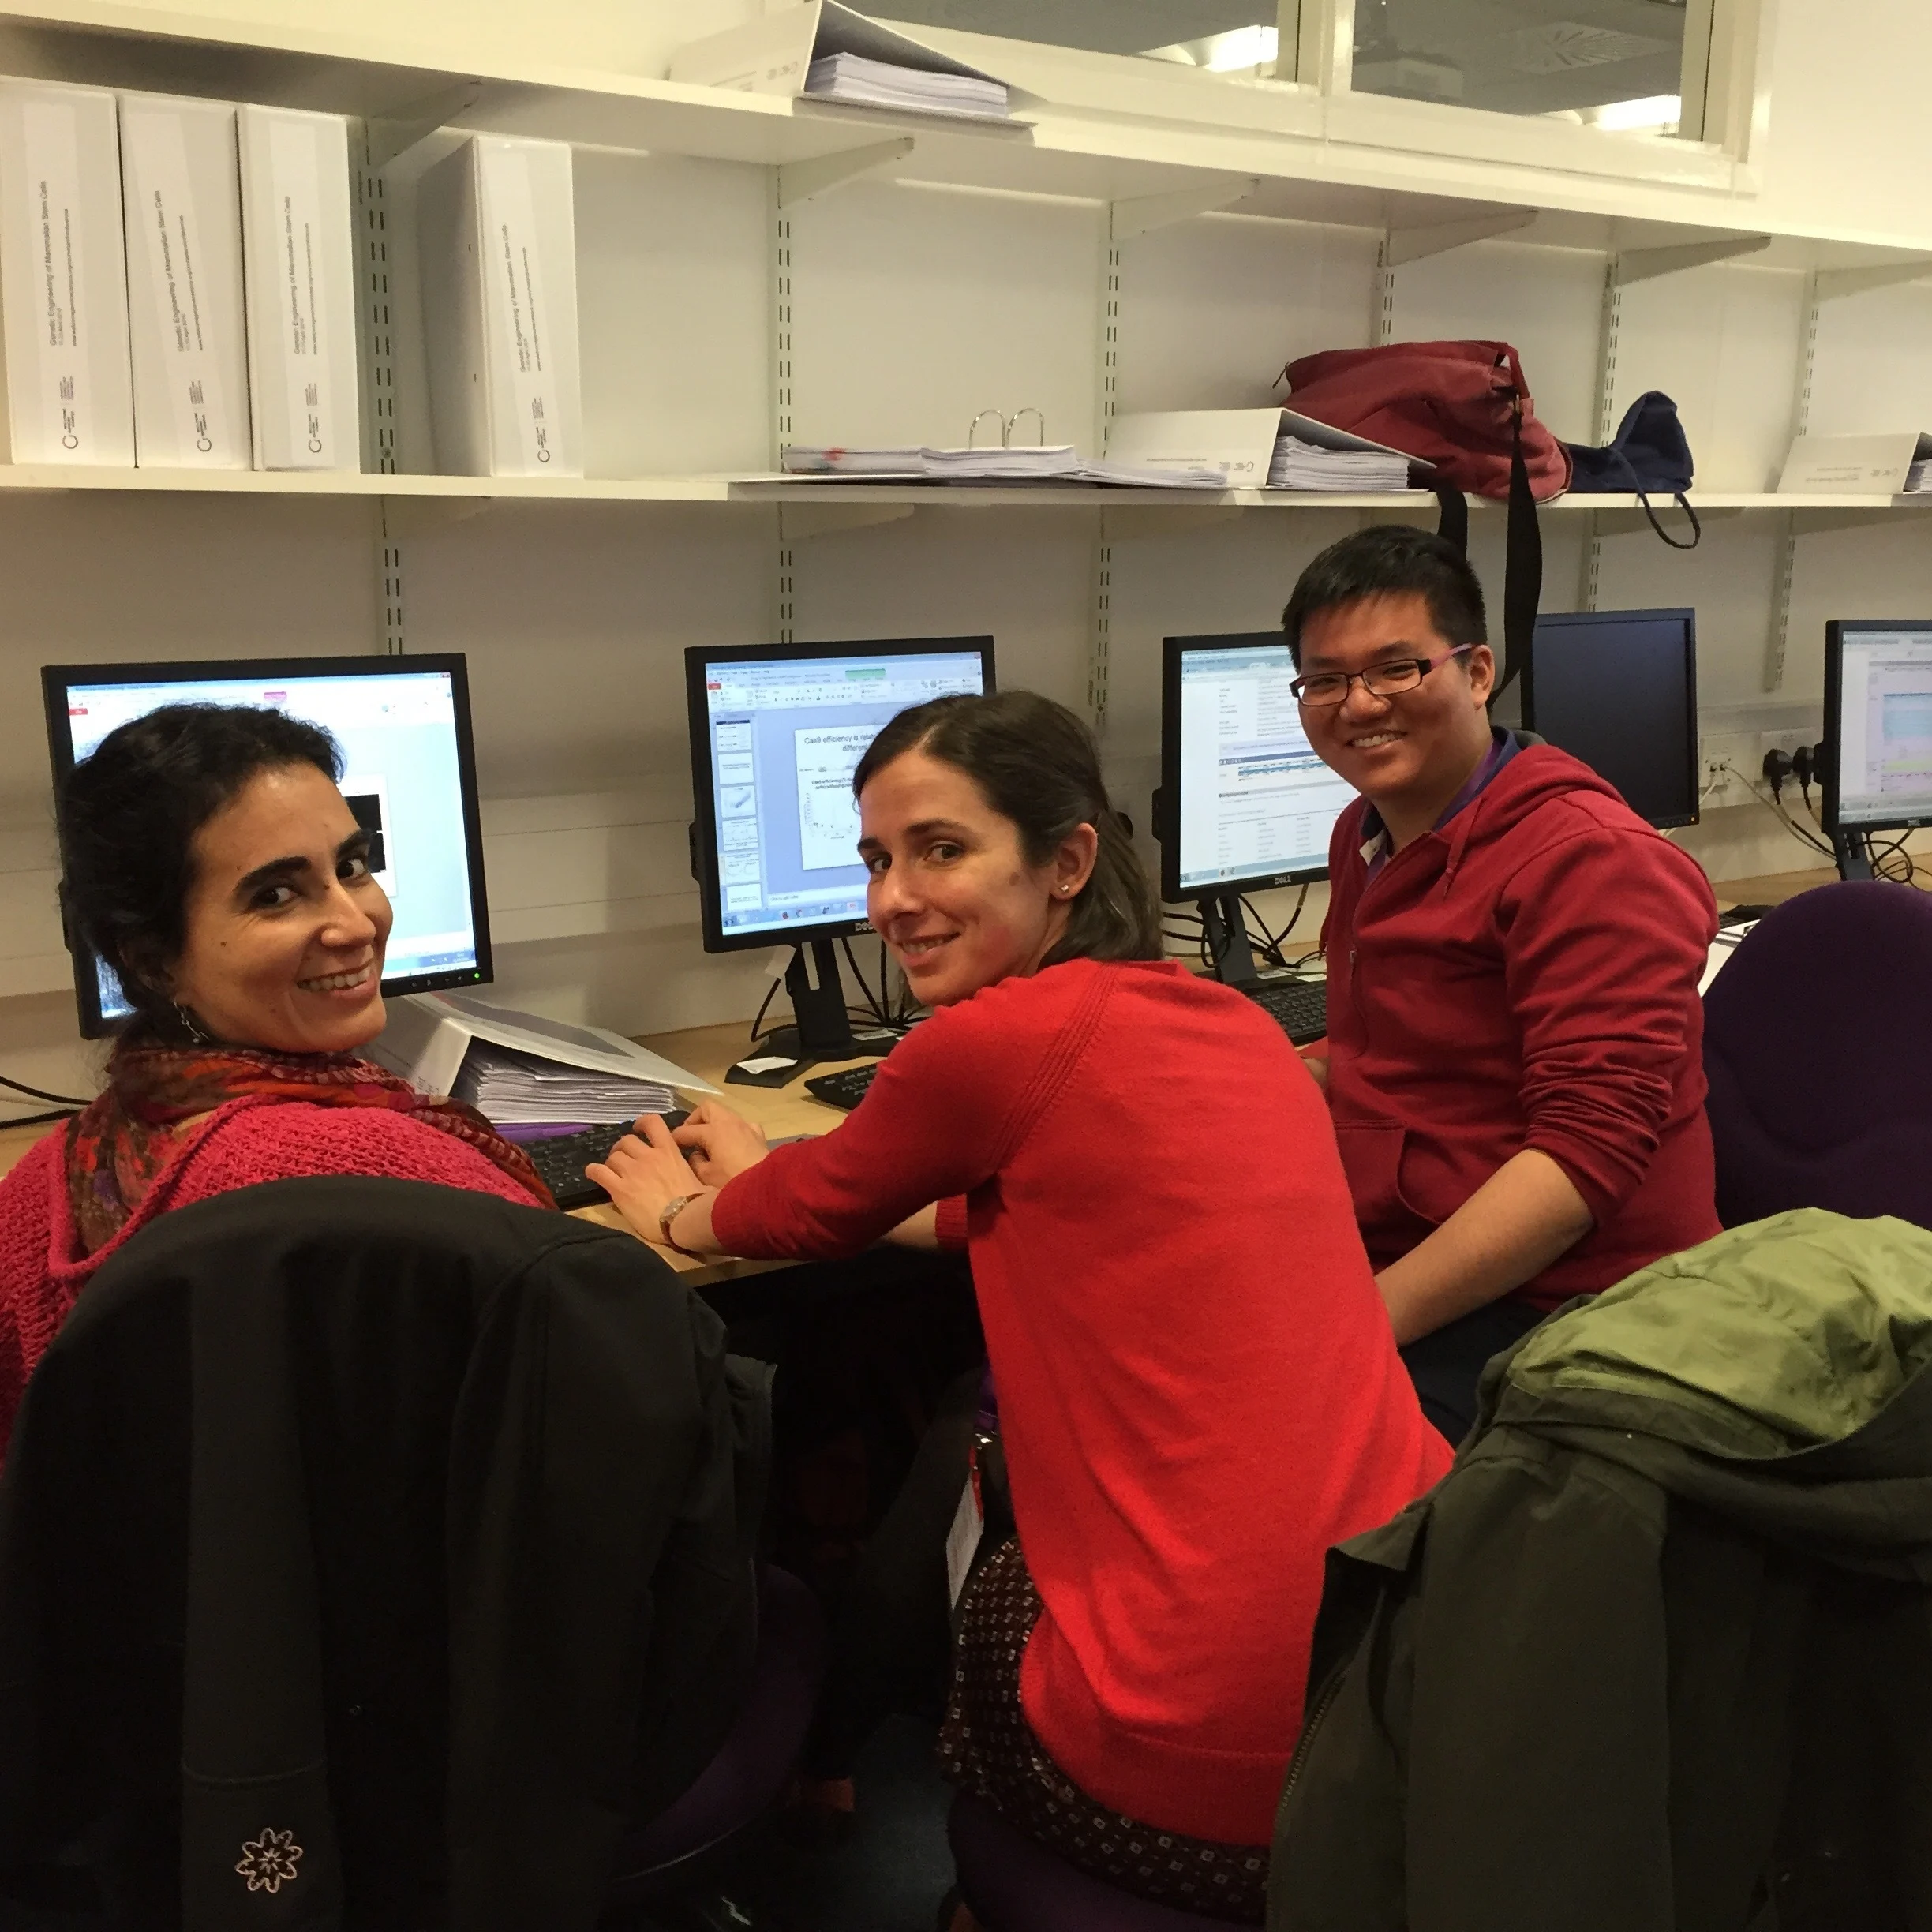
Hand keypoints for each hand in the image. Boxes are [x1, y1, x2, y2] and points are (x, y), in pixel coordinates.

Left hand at [586, 1115, 705, 1240]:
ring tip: (612, 1171)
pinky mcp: (619, 1188)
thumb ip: (695, 1168)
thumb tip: (701, 1169)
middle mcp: (648, 1156)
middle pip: (627, 1141)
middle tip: (624, 1158)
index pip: (653, 1124)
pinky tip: (594, 1174)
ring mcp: (632, 1171)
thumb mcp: (700, 1178)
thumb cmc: (697, 1203)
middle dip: (623, 1148)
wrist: (683, 1221)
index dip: (641, 1123)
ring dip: (611, 1162)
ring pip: (613, 1156)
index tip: (637, 1129)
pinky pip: (599, 1172)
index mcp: (669, 1152)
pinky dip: (594, 1171)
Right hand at [672, 1100, 769, 1187]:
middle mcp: (729, 1122)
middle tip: (690, 1136)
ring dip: (714, 1124)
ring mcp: (746, 1126)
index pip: (687, 1130)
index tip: (669, 1144)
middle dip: (695, 1119)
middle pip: (707, 1107)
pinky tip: (733, 1144)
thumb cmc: (732, 1181)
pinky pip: (743, 1125)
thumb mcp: (706, 1176)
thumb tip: (695, 1156)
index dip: (675, 1137)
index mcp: (712, 1130)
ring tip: (709, 1142)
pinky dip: (734, 1131)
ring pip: (726, 1114)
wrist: (767, 1186)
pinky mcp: (758, 1135)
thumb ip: (695, 1163)